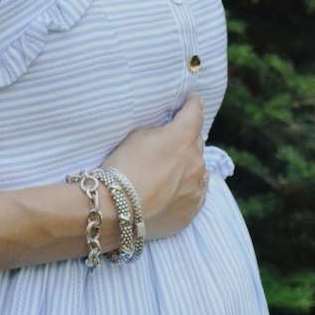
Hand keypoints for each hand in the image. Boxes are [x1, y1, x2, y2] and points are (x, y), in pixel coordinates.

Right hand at [105, 97, 208, 240]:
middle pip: (196, 142)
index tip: (191, 103)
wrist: (117, 211)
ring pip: (198, 169)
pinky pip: (196, 193)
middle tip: (169, 145)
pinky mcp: (192, 210)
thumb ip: (160, 131)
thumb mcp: (136, 136)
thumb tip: (169, 133)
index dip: (191, 105)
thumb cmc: (122, 169)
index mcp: (184, 137)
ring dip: (187, 167)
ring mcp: (197, 187)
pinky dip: (187, 189)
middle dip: (185, 140)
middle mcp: (197, 161)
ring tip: (167, 174)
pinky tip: (171, 192)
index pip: (195, 112)